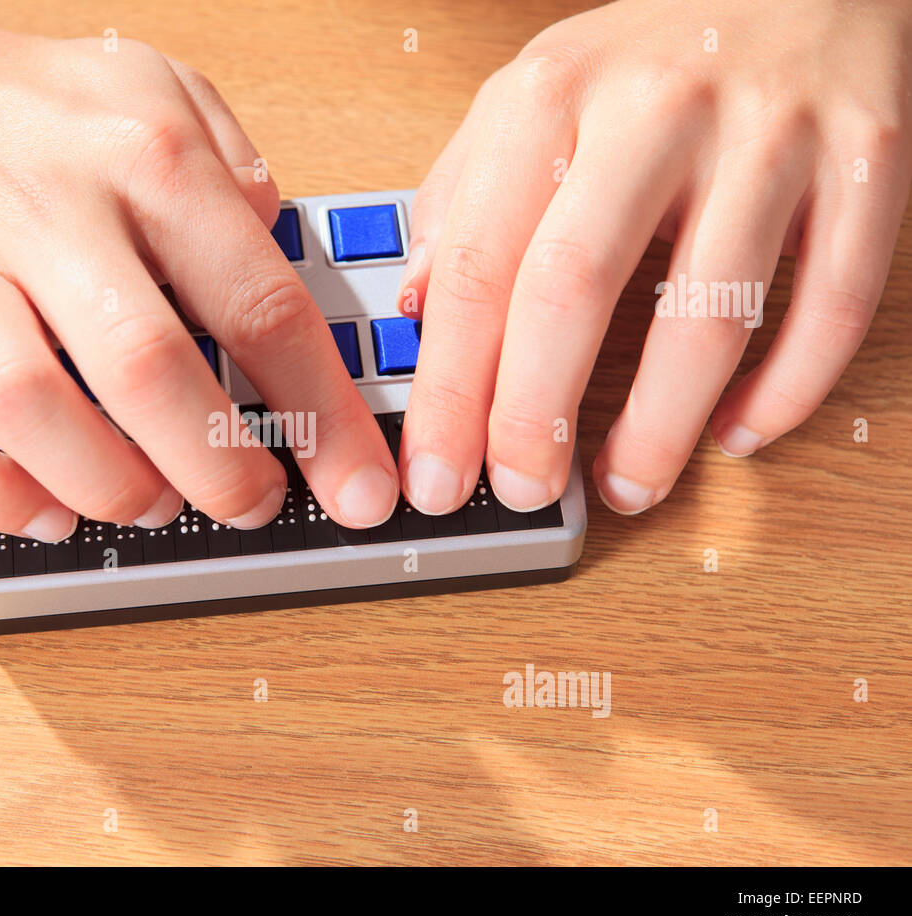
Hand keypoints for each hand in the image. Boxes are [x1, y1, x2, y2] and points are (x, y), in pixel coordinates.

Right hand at [0, 3, 398, 539]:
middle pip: (146, 370)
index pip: (259, 304)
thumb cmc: (35, 104)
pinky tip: (46, 510)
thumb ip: (239, 174)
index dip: (324, 416)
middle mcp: (50, 213)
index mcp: (146, 162)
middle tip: (250, 505)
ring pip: (29, 407)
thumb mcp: (163, 91)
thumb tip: (286, 266)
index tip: (359, 488)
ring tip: (151, 503)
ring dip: (106, 486)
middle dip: (217, 470)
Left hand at [397, 0, 911, 515]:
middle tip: (518, 490)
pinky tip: (737, 434)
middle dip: (535, 416)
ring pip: (708, 313)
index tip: (437, 468)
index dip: (452, 386)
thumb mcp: (529, 95)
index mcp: (554, 95)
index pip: (479, 266)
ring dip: (659, 428)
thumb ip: (464, 197)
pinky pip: (832, 304)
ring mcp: (770, 136)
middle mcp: (656, 111)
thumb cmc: (647, 55)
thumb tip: (419, 308)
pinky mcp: (867, 162)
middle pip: (576, 290)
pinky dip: (786, 390)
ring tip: (624, 487)